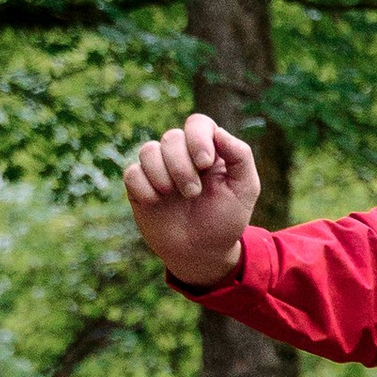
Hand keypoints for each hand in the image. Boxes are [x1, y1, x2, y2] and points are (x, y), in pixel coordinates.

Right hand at [124, 111, 260, 283]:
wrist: (202, 253)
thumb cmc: (225, 220)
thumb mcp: (245, 190)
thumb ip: (240, 156)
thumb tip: (219, 132)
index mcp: (207, 150)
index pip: (197, 123)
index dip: (198, 138)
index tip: (205, 164)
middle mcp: (180, 155)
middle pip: (172, 137)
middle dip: (182, 167)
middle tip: (193, 193)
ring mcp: (158, 169)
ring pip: (148, 150)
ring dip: (163, 176)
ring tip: (175, 197)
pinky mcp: (139, 186)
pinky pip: (132, 173)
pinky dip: (145, 189)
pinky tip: (157, 203)